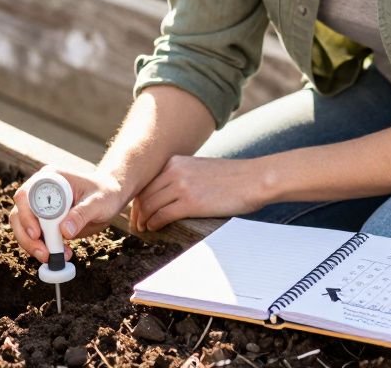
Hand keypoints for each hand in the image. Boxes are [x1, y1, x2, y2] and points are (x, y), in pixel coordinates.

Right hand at [8, 166, 125, 263]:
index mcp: (50, 179)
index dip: (26, 214)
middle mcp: (40, 192)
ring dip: (33, 246)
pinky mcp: (46, 223)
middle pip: (19, 214)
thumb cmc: (106, 193)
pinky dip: (44, 249)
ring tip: (53, 258)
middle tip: (44, 254)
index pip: (26, 195)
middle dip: (27, 237)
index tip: (36, 233)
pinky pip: (36, 238)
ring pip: (23, 228)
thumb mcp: (99, 202)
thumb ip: (82, 214)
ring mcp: (41, 208)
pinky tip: (61, 255)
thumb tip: (64, 232)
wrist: (111, 198)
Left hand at [132, 155, 268, 231]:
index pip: (146, 182)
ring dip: (144, 220)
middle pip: (144, 194)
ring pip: (150, 206)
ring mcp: (181, 186)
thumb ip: (181, 175)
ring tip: (144, 229)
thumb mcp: (200, 168)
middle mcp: (174, 171)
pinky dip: (155, 224)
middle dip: (137, 212)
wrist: (253, 179)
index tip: (137, 211)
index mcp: (175, 161)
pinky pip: (162, 215)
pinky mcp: (190, 202)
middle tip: (137, 225)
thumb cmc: (231, 177)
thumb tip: (166, 193)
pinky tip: (155, 228)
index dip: (138, 199)